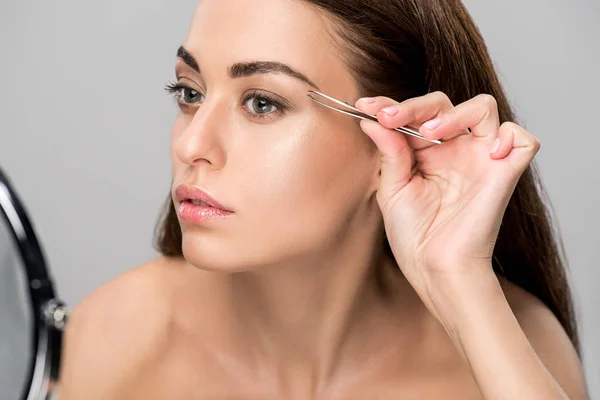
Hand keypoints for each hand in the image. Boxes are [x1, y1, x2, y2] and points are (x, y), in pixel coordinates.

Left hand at [355, 92, 539, 319]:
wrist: (434, 268)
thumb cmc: (413, 235)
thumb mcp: (393, 188)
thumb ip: (388, 150)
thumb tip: (371, 118)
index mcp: (426, 153)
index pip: (414, 114)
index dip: (390, 106)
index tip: (364, 106)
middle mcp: (454, 150)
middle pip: (444, 104)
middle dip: (414, 105)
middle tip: (389, 118)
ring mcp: (481, 158)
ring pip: (483, 108)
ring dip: (454, 114)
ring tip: (429, 136)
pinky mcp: (505, 172)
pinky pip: (521, 138)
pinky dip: (509, 136)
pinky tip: (488, 152)